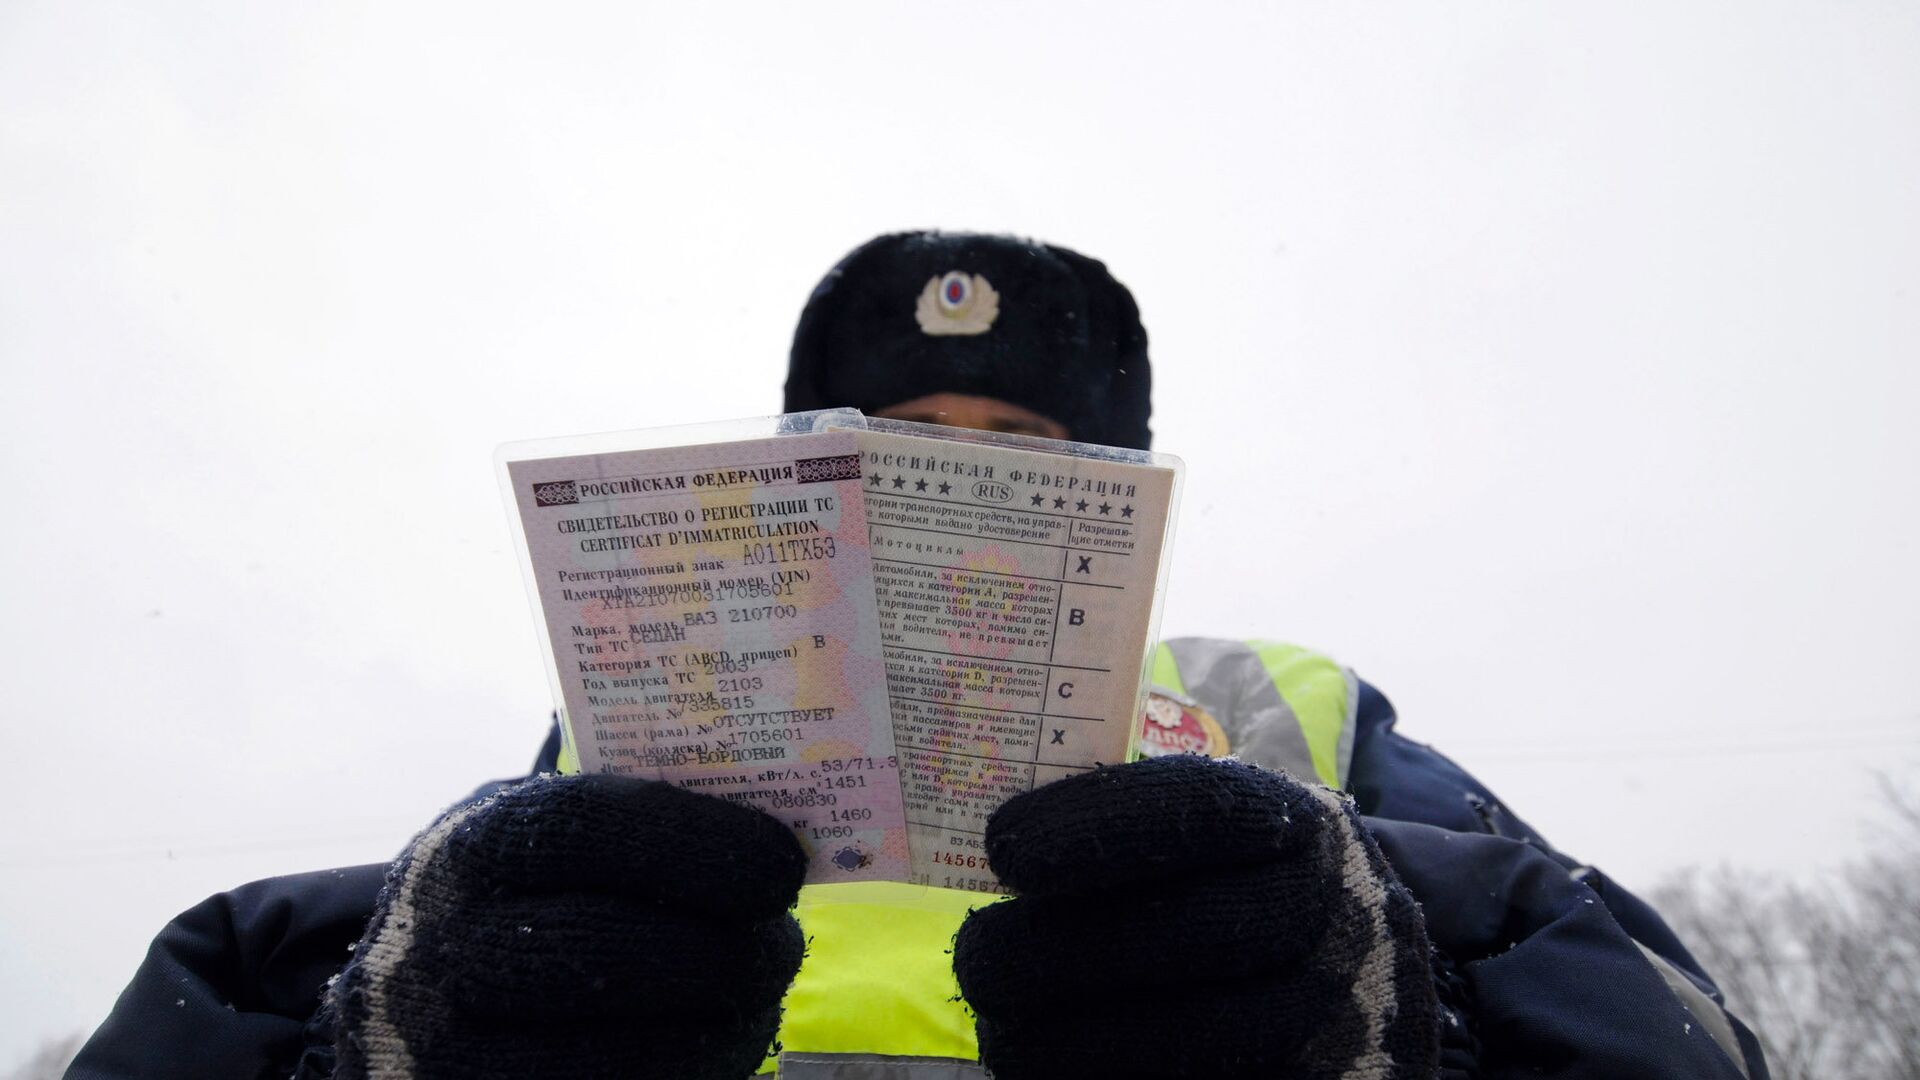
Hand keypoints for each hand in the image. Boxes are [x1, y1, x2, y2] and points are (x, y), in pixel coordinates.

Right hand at [329, 773, 805, 1079]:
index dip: (694, 846)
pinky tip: (719, 1044)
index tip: (783, 865)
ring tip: (760, 1001)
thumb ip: (628, 827)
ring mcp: (451, 1045)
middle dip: (720, 954)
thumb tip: (770, 834)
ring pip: (607, 1056)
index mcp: (475, 847)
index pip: (582, 828)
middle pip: (602, 951)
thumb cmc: (514, 893)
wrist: (414, 994)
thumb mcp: (540, 833)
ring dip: (714, 1030)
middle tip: (783, 947)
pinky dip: (682, 1074)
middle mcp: (449, 945)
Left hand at [953, 755, 1439, 1078]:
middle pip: (1182, 933)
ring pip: (1189, 1042)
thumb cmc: (1252, 887)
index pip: (1196, 809)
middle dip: (1057, 950)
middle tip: (977, 959)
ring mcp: (1329, 1018)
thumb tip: (1002, 854)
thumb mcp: (1224, 834)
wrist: (1371, 976)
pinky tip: (1052, 1078)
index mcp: (1294, 827)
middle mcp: (1324, 917)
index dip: (1093, 828)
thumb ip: (1137, 828)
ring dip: (1069, 1045)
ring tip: (1002, 1038)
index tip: (1003, 849)